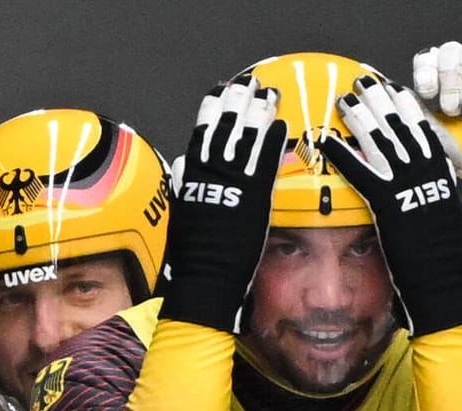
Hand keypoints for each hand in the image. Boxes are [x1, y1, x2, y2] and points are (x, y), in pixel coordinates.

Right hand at [160, 75, 286, 330]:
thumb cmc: (191, 251)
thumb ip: (182, 183)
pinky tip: (281, 126)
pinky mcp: (255, 197)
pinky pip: (266, 163)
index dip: (212, 108)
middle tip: (249, 82)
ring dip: (259, 113)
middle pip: (227, 127)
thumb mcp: (180, 210)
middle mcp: (212, 174)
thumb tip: (182, 163)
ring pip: (247, 139)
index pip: (202, 131)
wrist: (205, 276)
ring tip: (268, 93)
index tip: (220, 90)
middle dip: (238, 101)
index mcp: (192, 175)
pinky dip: (273, 142)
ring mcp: (235, 184)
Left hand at [320, 77, 461, 335]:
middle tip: (364, 82)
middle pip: (400, 126)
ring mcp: (406, 187)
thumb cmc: (443, 256)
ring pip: (380, 141)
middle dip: (381, 100)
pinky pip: (359, 172)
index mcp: (440, 173)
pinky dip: (342, 154)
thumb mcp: (446, 213)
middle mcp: (424, 173)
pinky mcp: (387, 203)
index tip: (394, 88)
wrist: (442, 280)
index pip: (424, 129)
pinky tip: (326, 141)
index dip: (407, 106)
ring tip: (344, 99)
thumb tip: (431, 178)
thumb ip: (436, 190)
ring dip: (360, 117)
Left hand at [412, 41, 461, 176]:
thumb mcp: (433, 135)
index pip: (426, 59)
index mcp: (438, 85)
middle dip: (450, 81)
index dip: (426, 71)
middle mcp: (460, 73)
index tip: (428, 93)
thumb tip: (389, 94)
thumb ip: (414, 113)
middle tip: (454, 109)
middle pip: (449, 51)